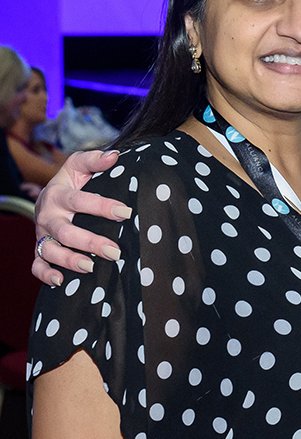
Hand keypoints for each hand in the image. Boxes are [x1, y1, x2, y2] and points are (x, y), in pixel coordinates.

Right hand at [31, 150, 126, 285]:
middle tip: (114, 251)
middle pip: (65, 231)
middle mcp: (48, 216)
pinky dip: (45, 274)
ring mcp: (42, 235)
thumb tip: (113, 156)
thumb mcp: (78, 167)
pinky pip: (36, 265)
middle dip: (89, 241)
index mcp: (58, 195)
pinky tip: (60, 281)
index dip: (101, 206)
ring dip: (69, 260)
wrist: (49, 199)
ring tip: (90, 267)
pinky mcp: (40, 250)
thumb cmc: (71, 183)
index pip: (79, 201)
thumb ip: (94, 160)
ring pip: (49, 250)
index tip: (125, 212)